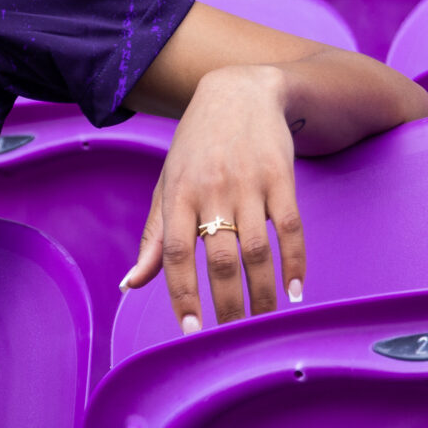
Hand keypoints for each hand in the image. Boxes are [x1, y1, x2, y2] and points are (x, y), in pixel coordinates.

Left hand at [121, 65, 303, 331]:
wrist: (240, 91)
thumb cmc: (196, 148)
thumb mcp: (167, 185)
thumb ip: (154, 238)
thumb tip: (131, 283)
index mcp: (178, 196)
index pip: (176, 254)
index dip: (182, 294)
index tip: (191, 330)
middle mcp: (212, 191)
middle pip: (220, 259)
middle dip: (227, 303)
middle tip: (232, 335)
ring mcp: (249, 185)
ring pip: (257, 250)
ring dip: (263, 291)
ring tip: (264, 319)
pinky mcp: (282, 178)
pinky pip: (291, 228)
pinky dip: (295, 262)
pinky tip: (295, 290)